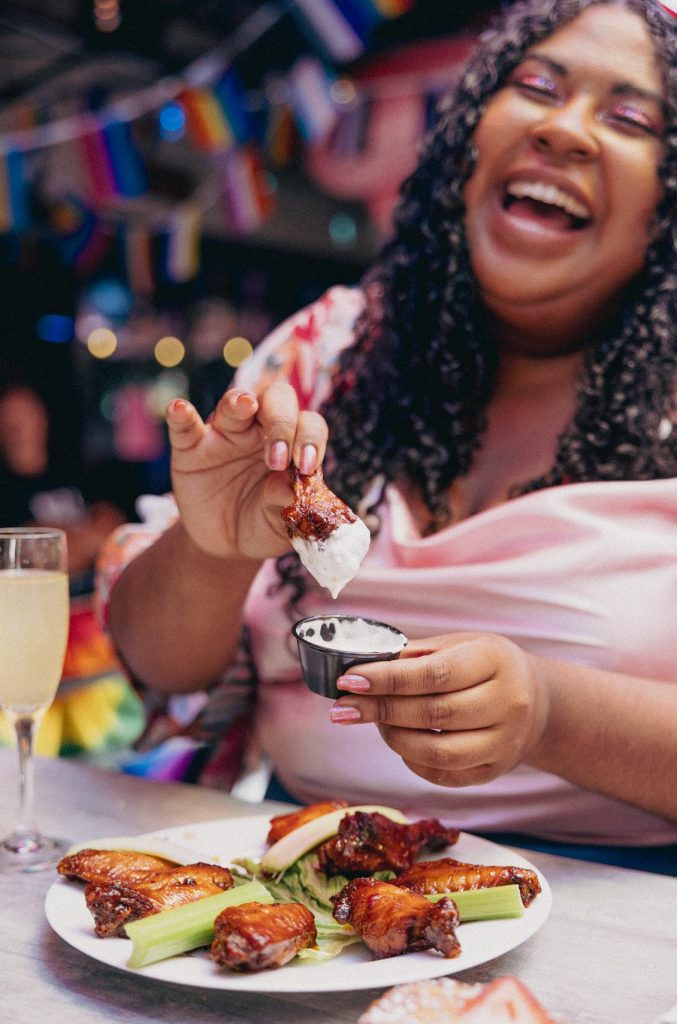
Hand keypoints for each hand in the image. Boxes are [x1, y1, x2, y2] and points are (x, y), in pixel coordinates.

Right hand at [166, 381, 327, 558]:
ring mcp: (225, 434)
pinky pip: (184, 425)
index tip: (306, 467)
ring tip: (245, 405)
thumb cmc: (263, 523)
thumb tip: (290, 490)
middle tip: (277, 460)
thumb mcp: (279, 523)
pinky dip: (180, 415)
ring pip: (234, 402)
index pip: (308, 424)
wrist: (226, 543)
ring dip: (240, 402)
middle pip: (277, 400)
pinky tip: (179, 409)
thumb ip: (285, 505)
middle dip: (281, 422)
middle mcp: (261, 430)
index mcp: (293, 445)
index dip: (310, 439)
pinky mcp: (190, 447)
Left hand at [330, 632, 548, 786]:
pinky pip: (445, 775)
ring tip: (372, 723)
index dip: (388, 679)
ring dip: (394, 738)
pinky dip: (412, 761)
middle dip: (380, 710)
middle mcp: (507, 703)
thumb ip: (418, 655)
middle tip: (344, 707)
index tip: (350, 680)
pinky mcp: (495, 770)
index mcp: (495, 661)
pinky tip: (398, 742)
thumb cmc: (487, 666)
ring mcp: (504, 742)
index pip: (435, 673)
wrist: (539, 702)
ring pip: (438, 752)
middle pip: (433, 713)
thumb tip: (366, 664)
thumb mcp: (461, 644)